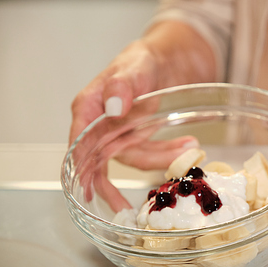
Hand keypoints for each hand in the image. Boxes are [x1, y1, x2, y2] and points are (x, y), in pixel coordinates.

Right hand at [69, 21, 215, 211]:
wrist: (169, 58)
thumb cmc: (145, 58)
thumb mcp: (135, 67)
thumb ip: (122, 85)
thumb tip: (112, 107)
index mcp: (90, 107)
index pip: (78, 143)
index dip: (80, 169)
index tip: (86, 191)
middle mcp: (102, 124)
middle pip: (99, 161)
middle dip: (111, 187)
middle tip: (124, 208)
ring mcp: (121, 132)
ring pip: (134, 158)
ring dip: (160, 159)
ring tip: (189, 150)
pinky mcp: (139, 136)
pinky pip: (150, 153)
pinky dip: (168, 154)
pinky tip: (187, 147)